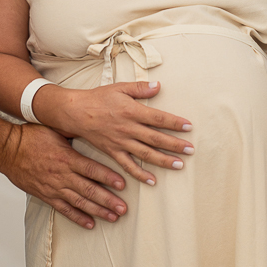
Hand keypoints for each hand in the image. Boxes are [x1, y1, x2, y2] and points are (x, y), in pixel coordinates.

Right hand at [0, 122, 128, 228]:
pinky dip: (78, 217)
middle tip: (123, 208)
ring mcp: (54, 187)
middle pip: (90, 190)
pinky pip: (64, 209)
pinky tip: (90, 223)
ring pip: (80, 202)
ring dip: (98, 211)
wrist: (7, 150)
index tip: (122, 184)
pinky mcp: (46, 195)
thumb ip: (73, 132)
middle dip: (108, 200)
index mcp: (67, 158)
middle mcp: (63, 175)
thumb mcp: (55, 129)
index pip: (92, 170)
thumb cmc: (30, 137)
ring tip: (113, 217)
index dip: (108, 178)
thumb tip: (91, 126)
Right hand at [38, 81, 193, 186]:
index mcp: (132, 111)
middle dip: (175, 145)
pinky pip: (128, 166)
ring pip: (146, 154)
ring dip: (163, 161)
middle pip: (156, 138)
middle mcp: (128, 128)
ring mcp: (121, 142)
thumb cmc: (98, 98)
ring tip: (179, 165)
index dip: (174, 123)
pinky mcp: (113, 152)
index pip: (158, 118)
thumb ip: (140, 88)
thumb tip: (158, 86)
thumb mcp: (120, 88)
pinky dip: (140, 174)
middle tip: (191, 150)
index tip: (189, 127)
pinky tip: (152, 180)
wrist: (75, 112)